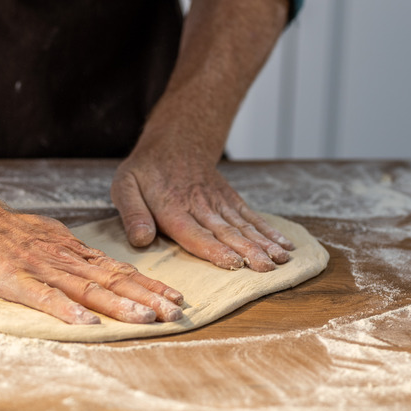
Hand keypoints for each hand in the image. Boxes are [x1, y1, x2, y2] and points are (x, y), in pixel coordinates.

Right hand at [0, 204, 183, 323]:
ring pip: (86, 289)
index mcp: (70, 251)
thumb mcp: (45, 236)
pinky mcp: (13, 279)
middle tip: (176, 313)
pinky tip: (87, 323)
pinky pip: (43, 297)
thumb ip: (70, 252)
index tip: (175, 297)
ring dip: (118, 305)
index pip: (117, 269)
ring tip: (146, 319)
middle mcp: (62, 258)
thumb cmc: (1, 229)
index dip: (147, 285)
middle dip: (146, 298)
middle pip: (111, 279)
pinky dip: (67, 311)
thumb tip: (98, 264)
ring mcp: (38, 268)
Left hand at [111, 144, 293, 271]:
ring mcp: (218, 202)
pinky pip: (251, 217)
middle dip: (248, 252)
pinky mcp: (230, 200)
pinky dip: (269, 231)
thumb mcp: (124, 187)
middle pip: (226, 232)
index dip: (214, 249)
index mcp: (172, 208)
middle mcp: (200, 206)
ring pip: (243, 225)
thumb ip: (132, 214)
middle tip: (266, 269)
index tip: (233, 263)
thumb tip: (141, 239)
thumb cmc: (145, 171)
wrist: (174, 142)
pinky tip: (285, 245)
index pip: (195, 232)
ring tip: (282, 260)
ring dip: (264, 243)